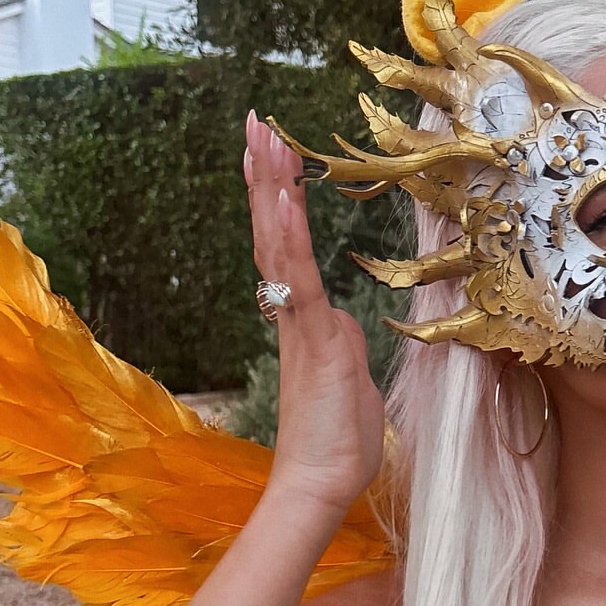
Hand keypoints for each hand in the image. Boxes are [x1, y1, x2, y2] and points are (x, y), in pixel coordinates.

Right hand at [245, 110, 383, 512]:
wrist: (322, 482)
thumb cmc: (338, 439)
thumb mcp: (350, 377)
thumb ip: (341, 341)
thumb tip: (342, 318)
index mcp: (305, 322)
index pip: (286, 249)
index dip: (279, 201)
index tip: (272, 154)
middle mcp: (293, 317)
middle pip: (274, 235)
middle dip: (267, 178)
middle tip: (255, 124)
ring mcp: (300, 329)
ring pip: (279, 249)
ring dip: (272, 192)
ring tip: (263, 140)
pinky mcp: (312, 345)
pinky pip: (298, 286)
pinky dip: (290, 243)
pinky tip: (284, 204)